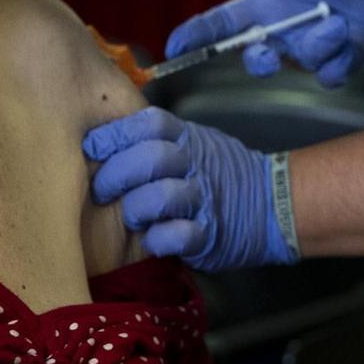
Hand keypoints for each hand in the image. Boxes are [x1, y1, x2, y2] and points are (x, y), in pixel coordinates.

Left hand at [83, 107, 294, 271]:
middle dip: (116, 174)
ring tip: (132, 218)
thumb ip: (155, 140)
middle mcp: (194, 163)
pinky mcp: (210, 234)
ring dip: (137, 208)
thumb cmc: (218, 173)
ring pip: (161, 196)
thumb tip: (99, 142)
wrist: (272, 203)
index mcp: (186, 137)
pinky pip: (179, 235)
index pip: (148, 123)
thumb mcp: (192, 144)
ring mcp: (204, 198)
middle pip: (150, 157)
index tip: (91, 147)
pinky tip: (153, 240)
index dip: (116, 134)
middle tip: (102, 190)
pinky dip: (159, 240)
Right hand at [166, 0, 363, 85]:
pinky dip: (338, 63)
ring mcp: (307, 51)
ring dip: (319, 43)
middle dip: (257, 61)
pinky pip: (329, 76)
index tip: (174, 47)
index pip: (221, 23)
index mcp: (265, 4)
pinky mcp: (337, 64)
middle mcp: (280, 33)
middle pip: (253, 57)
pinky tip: (349, 41)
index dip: (196, 35)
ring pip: (301, 61)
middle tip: (267, 54)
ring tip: (339, 21)